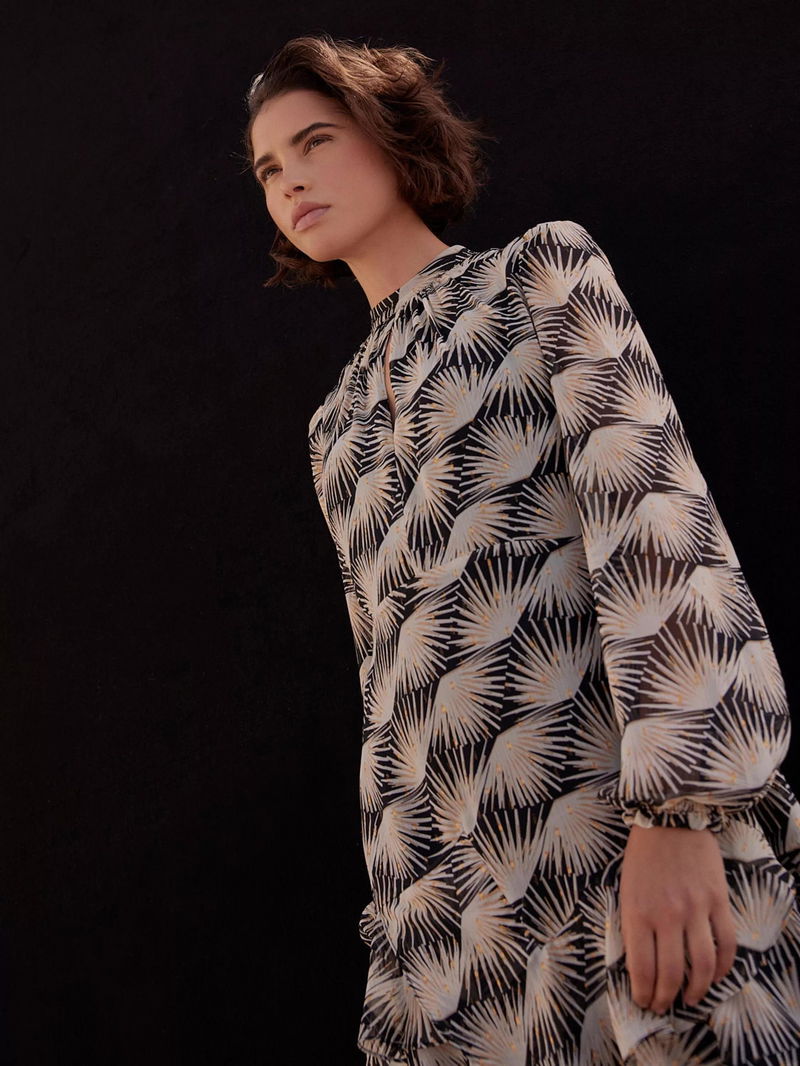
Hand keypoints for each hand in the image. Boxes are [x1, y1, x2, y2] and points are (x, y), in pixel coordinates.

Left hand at [619, 823, 737, 1012]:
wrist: (669, 818)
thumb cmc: (642, 856)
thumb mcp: (626, 890)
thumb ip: (633, 925)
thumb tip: (641, 963)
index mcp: (637, 912)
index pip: (642, 968)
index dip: (644, 993)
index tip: (644, 1002)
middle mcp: (667, 915)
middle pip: (671, 974)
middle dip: (665, 998)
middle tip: (663, 1006)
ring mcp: (695, 909)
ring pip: (703, 965)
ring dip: (697, 990)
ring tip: (690, 998)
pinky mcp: (718, 901)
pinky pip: (727, 943)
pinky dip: (724, 967)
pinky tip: (716, 975)